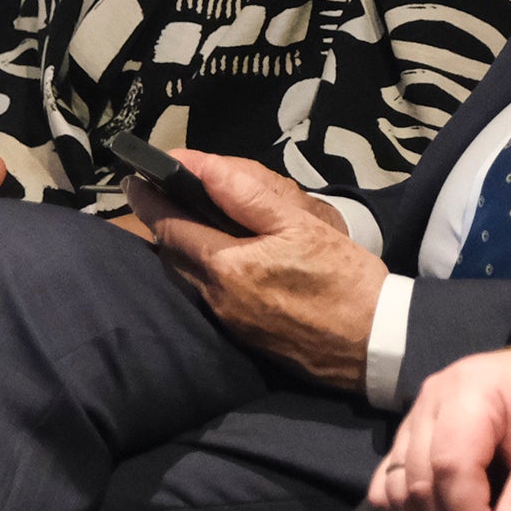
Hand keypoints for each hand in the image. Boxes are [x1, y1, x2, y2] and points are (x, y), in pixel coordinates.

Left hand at [133, 149, 383, 390]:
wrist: (375, 344)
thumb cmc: (345, 278)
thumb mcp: (302, 224)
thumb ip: (248, 194)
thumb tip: (202, 166)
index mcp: (228, 268)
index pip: (172, 227)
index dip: (150, 201)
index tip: (135, 178)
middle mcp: (218, 298)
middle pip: (173, 256)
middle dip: (164, 223)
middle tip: (162, 193)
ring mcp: (230, 321)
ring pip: (189, 278)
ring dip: (182, 247)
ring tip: (190, 218)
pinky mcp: (245, 336)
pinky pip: (209, 295)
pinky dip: (204, 269)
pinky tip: (223, 255)